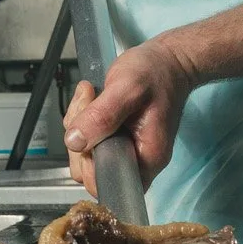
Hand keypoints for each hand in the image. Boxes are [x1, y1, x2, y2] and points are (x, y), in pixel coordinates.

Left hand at [62, 39, 196, 191]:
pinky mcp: (113, 138)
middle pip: (89, 170)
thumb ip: (102, 116)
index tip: (90, 132)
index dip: (89, 164)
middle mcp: (136, 159)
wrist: (167, 60)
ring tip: (91, 94)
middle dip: (80, 137)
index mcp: (147, 158)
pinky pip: (86, 138)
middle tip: (88, 103)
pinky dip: (80, 117)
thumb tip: (74, 142)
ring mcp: (123, 149)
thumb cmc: (156, 73)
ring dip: (77, 123)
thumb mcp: (128, 89)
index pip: (108, 183)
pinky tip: (92, 96)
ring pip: (84, 152)